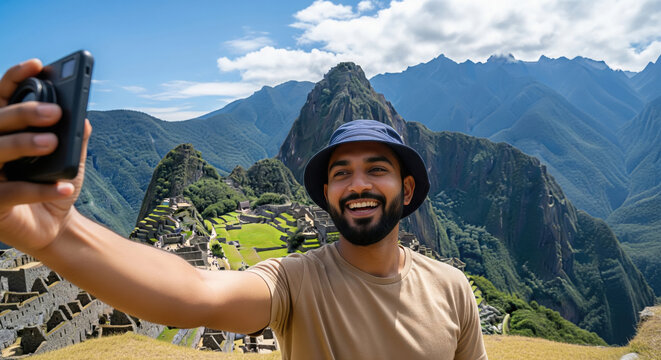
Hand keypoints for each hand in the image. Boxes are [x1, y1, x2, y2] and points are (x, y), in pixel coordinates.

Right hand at [0, 59, 91, 252]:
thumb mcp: (69, 159)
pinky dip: (39, 190)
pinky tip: (63, 188)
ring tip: (53, 143)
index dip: (13, 79)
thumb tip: (83, 116)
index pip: (1, 98)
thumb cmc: (55, 187)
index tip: (37, 65)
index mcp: (4, 133)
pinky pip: (10, 193)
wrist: (55, 229)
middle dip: (24, 113)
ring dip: (23, 144)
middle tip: (55, 112)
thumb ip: (75, 136)